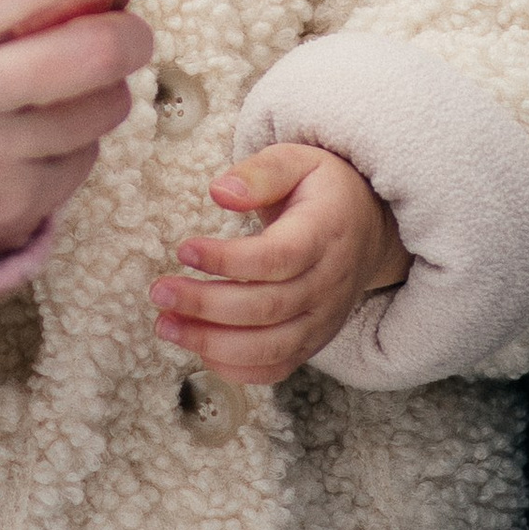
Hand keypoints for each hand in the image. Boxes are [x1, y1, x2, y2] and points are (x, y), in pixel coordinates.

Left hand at [149, 139, 406, 384]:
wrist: (370, 228)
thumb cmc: (323, 190)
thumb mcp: (299, 160)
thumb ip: (260, 172)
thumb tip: (220, 192)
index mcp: (325, 233)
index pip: (277, 258)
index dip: (228, 260)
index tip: (184, 249)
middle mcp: (328, 283)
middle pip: (266, 307)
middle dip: (206, 305)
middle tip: (159, 292)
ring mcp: (323, 319)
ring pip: (269, 347)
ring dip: (212, 343)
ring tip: (165, 325)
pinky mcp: (313, 341)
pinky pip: (276, 369)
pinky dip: (236, 369)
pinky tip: (198, 349)